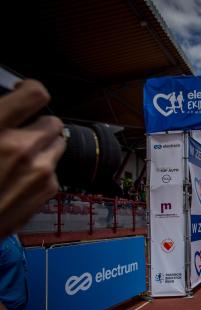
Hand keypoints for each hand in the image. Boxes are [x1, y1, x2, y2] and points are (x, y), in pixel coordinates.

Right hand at [0, 79, 65, 237]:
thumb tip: (4, 109)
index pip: (36, 94)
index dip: (30, 89)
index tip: (23, 92)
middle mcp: (22, 148)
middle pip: (53, 122)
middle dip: (38, 124)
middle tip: (21, 131)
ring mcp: (39, 172)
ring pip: (57, 146)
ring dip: (43, 147)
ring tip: (21, 155)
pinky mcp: (46, 192)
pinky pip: (53, 171)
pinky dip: (41, 170)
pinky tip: (19, 178)